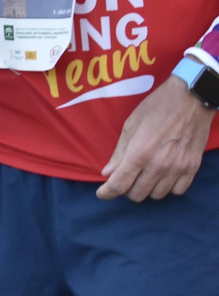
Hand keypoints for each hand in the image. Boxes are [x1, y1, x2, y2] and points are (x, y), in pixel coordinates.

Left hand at [96, 76, 213, 200]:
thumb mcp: (131, 125)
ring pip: (157, 195)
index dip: (107, 192)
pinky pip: (177, 191)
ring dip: (146, 188)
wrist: (190, 99)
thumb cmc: (156, 108)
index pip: (120, 184)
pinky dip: (167, 187)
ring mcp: (178, 168)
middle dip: (126, 189)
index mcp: (139, 153)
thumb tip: (107, 172)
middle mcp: (159, 165)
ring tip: (143, 175)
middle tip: (125, 178)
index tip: (102, 194)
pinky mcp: (192, 168)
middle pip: (137, 194)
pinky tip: (162, 176)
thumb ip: (119, 152)